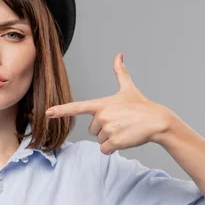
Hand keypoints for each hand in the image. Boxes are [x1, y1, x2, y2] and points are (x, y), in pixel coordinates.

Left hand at [46, 53, 171, 154]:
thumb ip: (120, 72)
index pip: (77, 107)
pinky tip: (125, 139)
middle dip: (104, 129)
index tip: (47, 113)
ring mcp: (107, 129)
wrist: (157, 120)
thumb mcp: (128, 88)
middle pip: (92, 129)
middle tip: (120, 123)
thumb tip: (119, 54)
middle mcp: (102, 116)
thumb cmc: (141, 106)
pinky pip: (106, 150)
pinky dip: (114, 148)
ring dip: (111, 139)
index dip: (61, 110)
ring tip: (124, 130)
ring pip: (99, 140)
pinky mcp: (114, 142)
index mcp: (102, 104)